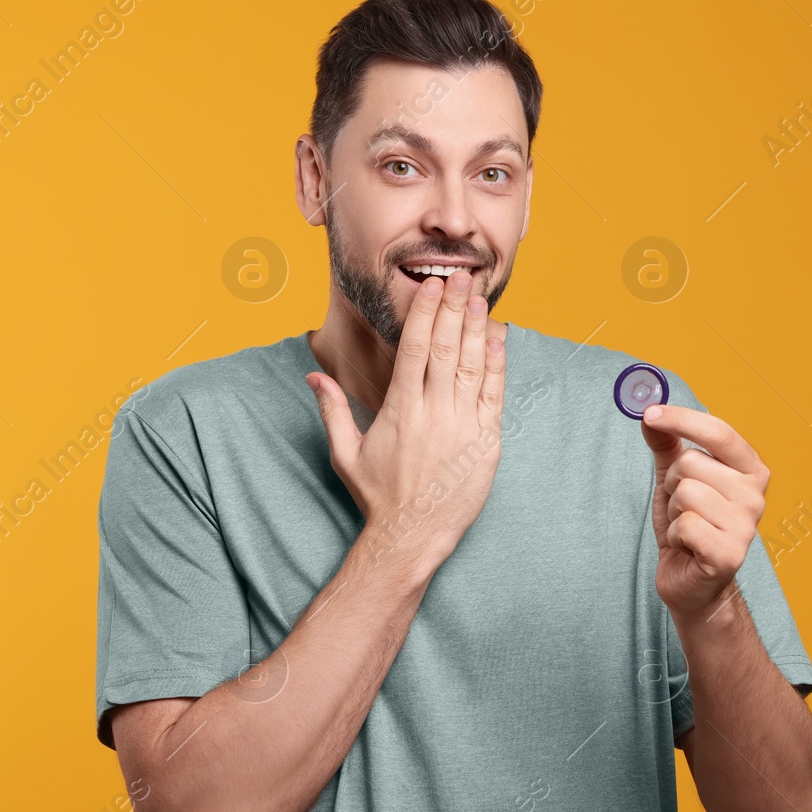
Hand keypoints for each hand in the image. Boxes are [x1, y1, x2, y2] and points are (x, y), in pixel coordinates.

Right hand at [307, 269, 505, 574]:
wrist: (412, 535)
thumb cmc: (377, 495)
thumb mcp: (345, 453)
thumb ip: (332, 410)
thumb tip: (313, 376)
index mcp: (399, 411)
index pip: (415, 348)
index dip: (425, 312)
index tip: (431, 285)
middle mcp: (433, 413)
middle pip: (447, 348)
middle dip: (454, 308)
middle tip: (461, 276)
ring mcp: (462, 427)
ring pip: (473, 366)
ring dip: (477, 327)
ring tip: (479, 297)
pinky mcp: (485, 443)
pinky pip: (493, 394)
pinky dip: (496, 363)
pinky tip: (498, 337)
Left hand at [639, 403, 769, 620]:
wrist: (691, 581)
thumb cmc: (688, 526)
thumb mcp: (674, 478)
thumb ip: (666, 444)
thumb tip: (649, 414)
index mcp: (750, 470)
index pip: (719, 431)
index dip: (682, 418)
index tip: (651, 414)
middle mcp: (755, 495)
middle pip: (691, 463)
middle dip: (672, 484)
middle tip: (683, 507)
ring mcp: (746, 526)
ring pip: (686, 493)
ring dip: (674, 512)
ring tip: (687, 527)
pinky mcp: (730, 554)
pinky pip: (685, 525)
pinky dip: (676, 535)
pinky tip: (688, 546)